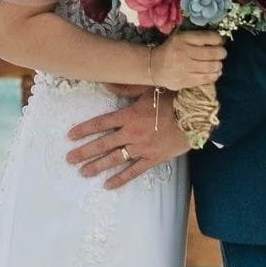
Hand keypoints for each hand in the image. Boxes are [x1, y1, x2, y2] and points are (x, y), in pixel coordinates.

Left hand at [66, 92, 195, 188]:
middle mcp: (132, 133)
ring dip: (97, 166)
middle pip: (103, 144)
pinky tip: (108, 185)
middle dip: (84, 152)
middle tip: (69, 159)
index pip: (100, 123)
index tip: (70, 136)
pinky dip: (120, 179)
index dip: (84, 130)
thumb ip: (125, 88)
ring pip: (115, 159)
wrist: (196, 117)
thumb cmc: (173, 99)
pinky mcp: (153, 159)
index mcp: (129, 115)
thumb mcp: (148, 88)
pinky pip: (134, 171)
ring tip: (83, 172)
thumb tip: (104, 81)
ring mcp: (142, 148)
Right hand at [149, 29, 224, 90]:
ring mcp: (185, 68)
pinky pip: (207, 78)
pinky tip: (214, 72)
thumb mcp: (180, 37)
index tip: (220, 42)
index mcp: (182, 39)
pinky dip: (215, 75)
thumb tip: (220, 40)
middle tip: (221, 53)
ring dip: (219, 65)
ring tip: (217, 64)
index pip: (208, 37)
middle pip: (212, 53)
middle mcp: (183, 53)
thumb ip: (198, 37)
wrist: (154, 67)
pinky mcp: (186, 81)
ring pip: (211, 67)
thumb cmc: (171, 50)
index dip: (218, 39)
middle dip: (221, 53)